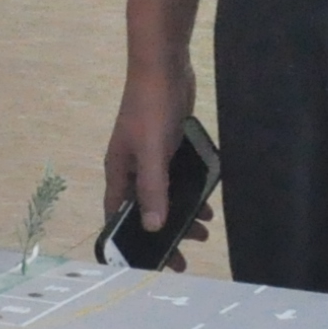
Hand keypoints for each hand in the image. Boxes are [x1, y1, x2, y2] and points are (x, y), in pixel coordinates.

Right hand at [102, 61, 206, 269]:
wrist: (163, 65)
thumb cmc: (151, 107)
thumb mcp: (152, 151)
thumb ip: (153, 188)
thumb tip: (153, 227)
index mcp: (119, 170)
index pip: (119, 214)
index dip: (131, 240)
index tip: (152, 263)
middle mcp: (131, 166)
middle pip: (145, 208)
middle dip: (165, 232)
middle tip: (187, 256)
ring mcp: (151, 155)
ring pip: (164, 194)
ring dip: (182, 213)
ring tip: (205, 230)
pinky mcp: (169, 144)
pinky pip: (179, 177)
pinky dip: (191, 191)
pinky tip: (208, 199)